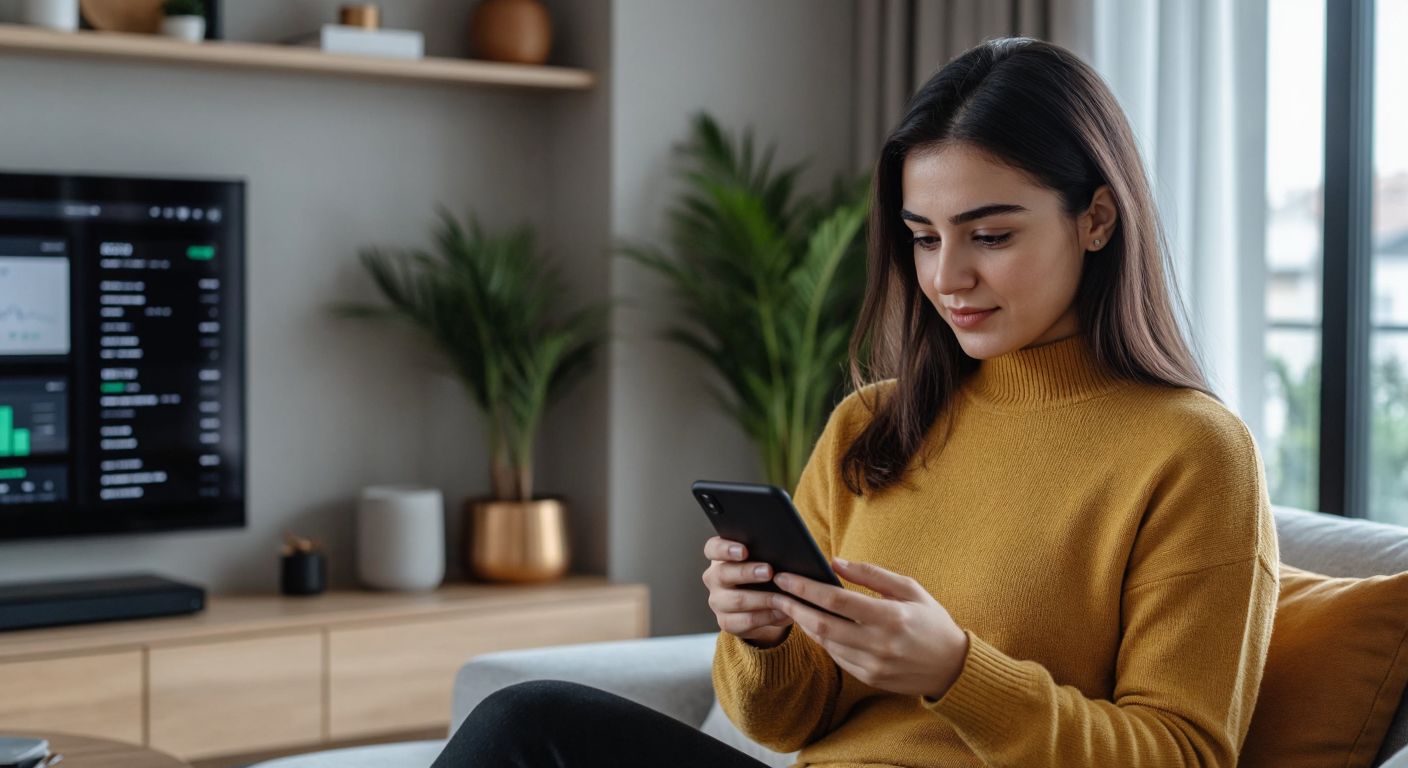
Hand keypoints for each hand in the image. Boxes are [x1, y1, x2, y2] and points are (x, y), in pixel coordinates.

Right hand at [702, 536, 794, 645]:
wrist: (763, 606)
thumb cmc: (764, 575)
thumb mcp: (763, 562)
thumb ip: (767, 555)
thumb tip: (785, 554)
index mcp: (719, 556)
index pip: (713, 548)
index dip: (726, 549)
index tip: (744, 551)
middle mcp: (713, 577)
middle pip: (723, 573)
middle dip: (747, 572)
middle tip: (769, 571)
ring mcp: (717, 601)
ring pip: (737, 600)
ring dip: (762, 598)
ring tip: (781, 596)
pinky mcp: (726, 621)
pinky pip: (747, 620)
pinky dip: (767, 616)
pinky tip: (782, 612)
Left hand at [771, 557, 968, 699]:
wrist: (952, 668)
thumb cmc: (931, 621)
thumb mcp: (910, 588)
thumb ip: (872, 574)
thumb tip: (835, 561)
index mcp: (891, 616)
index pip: (836, 600)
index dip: (806, 588)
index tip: (785, 577)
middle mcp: (879, 643)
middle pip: (822, 624)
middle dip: (794, 606)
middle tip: (775, 592)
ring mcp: (873, 664)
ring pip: (825, 642)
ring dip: (803, 623)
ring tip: (788, 605)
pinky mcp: (869, 678)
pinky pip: (836, 656)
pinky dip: (821, 639)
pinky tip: (811, 624)